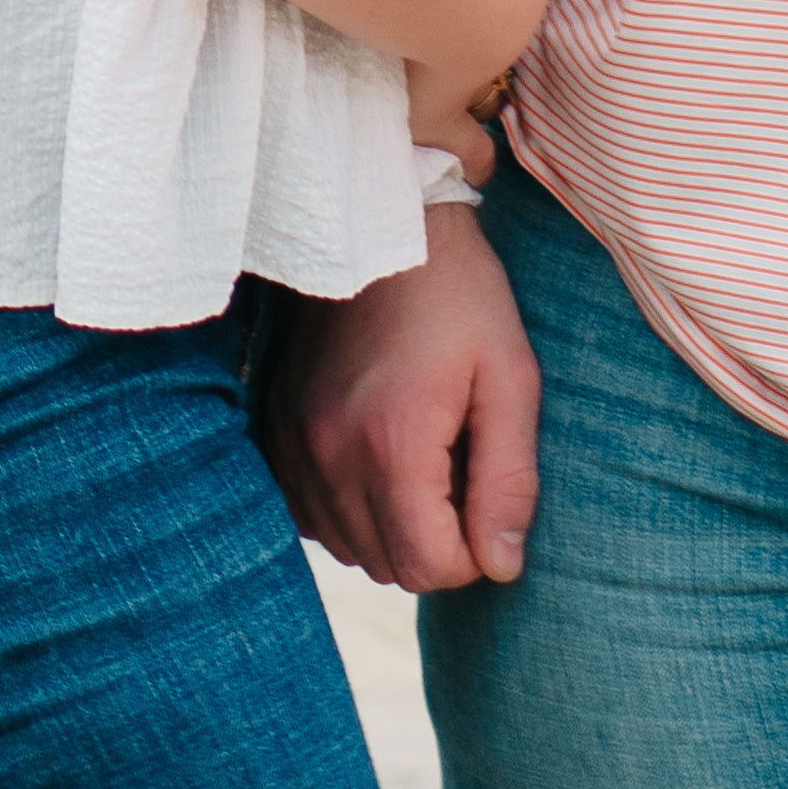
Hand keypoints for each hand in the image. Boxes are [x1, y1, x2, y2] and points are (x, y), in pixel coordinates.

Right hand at [255, 232, 545, 591]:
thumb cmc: (459, 295)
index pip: (430, 568)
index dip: (474, 551)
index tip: (484, 493)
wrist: (381, 219)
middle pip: (389, 566)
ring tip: (420, 459)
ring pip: (349, 548)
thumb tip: (503, 567)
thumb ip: (510, 480)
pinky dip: (348, 506)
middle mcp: (330, 454)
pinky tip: (377, 457)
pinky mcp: (277, 428)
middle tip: (457, 470)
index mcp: (392, 444)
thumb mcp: (510, 376)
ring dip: (390, 527)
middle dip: (434, 541)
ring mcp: (294, 442)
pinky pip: (312, 516)